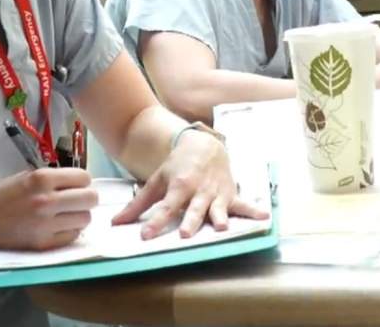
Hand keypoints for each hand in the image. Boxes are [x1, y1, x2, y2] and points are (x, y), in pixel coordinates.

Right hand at [0, 168, 97, 250]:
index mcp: (42, 179)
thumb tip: (83, 185)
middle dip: (87, 198)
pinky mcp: (43, 244)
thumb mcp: (30, 176)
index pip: (84, 178)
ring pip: (85, 219)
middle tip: (78, 201)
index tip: (77, 186)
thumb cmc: (6, 194)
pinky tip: (59, 227)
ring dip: (79, 216)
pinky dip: (70, 231)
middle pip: (90, 199)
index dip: (83, 181)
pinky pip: (73, 236)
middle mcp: (46, 201)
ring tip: (67, 215)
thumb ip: (56, 180)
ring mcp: (45, 224)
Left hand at [111, 131, 267, 239]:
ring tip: (222, 227)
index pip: (165, 208)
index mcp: (178, 186)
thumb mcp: (156, 181)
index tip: (145, 235)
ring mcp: (216, 193)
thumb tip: (115, 223)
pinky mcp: (230, 194)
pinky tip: (264, 216)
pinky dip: (253, 209)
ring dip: (219, 217)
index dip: (155, 222)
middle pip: (193, 210)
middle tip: (185, 234)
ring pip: (217, 208)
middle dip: (190, 221)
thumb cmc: (177, 166)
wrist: (204, 145)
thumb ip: (138, 204)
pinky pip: (242, 204)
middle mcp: (198, 191)